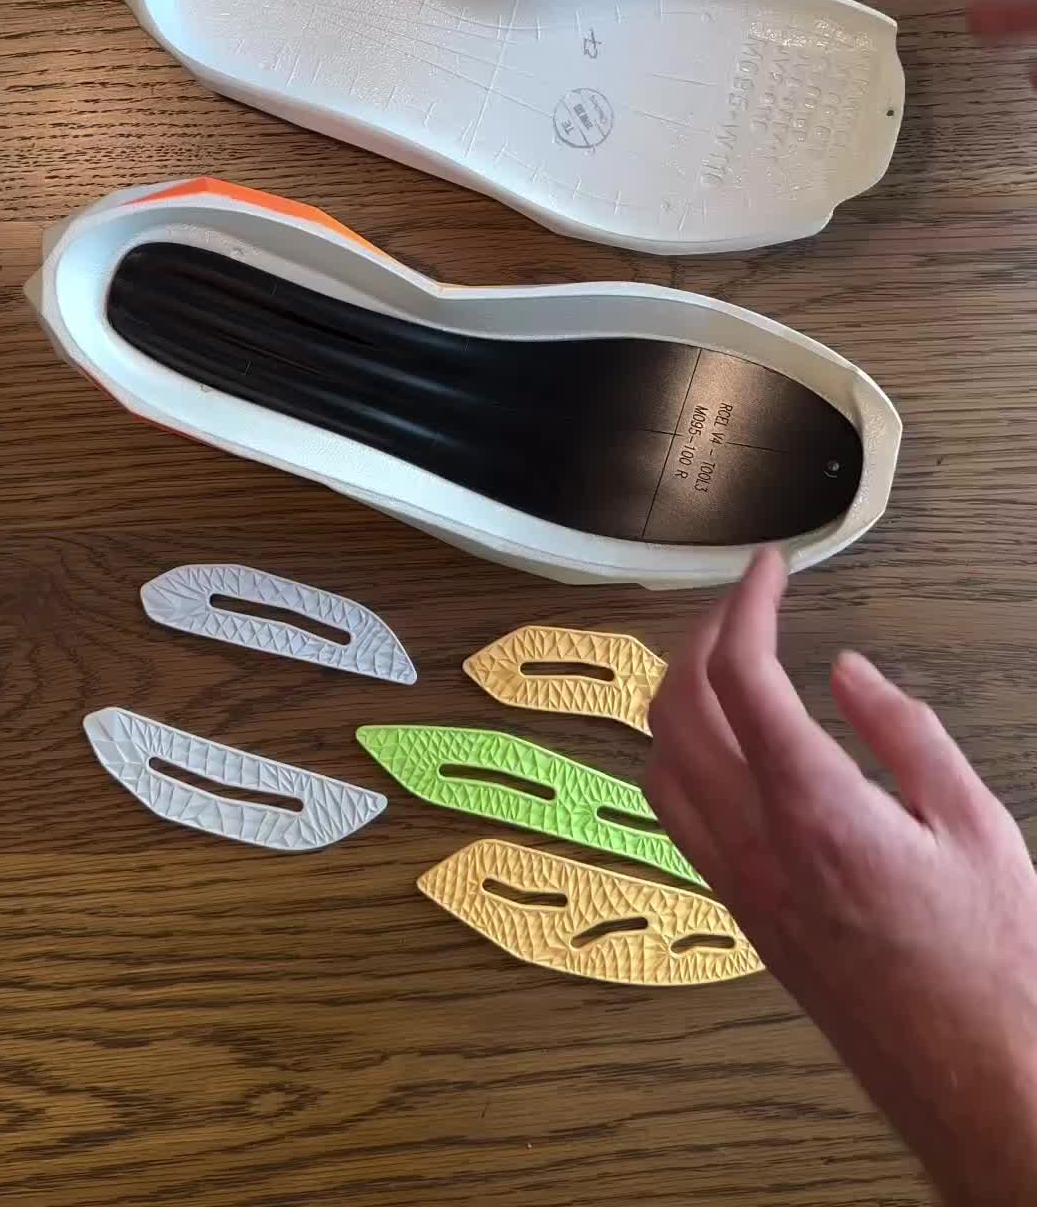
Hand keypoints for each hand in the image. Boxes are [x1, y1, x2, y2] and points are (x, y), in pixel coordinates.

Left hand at [644, 548, 1036, 1206]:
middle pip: (679, 707)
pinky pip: (676, 815)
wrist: (978, 1084)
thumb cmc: (992, 969)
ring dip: (678, 692)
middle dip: (704, 633)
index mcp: (815, 810)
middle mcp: (758, 846)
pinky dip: (679, 753)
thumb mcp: (976, 824)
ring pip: (660, 761)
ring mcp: (740, 886)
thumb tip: (850, 675)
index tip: (769, 568)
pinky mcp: (742, 917)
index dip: (748, 603)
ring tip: (725, 656)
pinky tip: (720, 740)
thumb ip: (905, 734)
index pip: (742, 675)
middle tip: (749, 599)